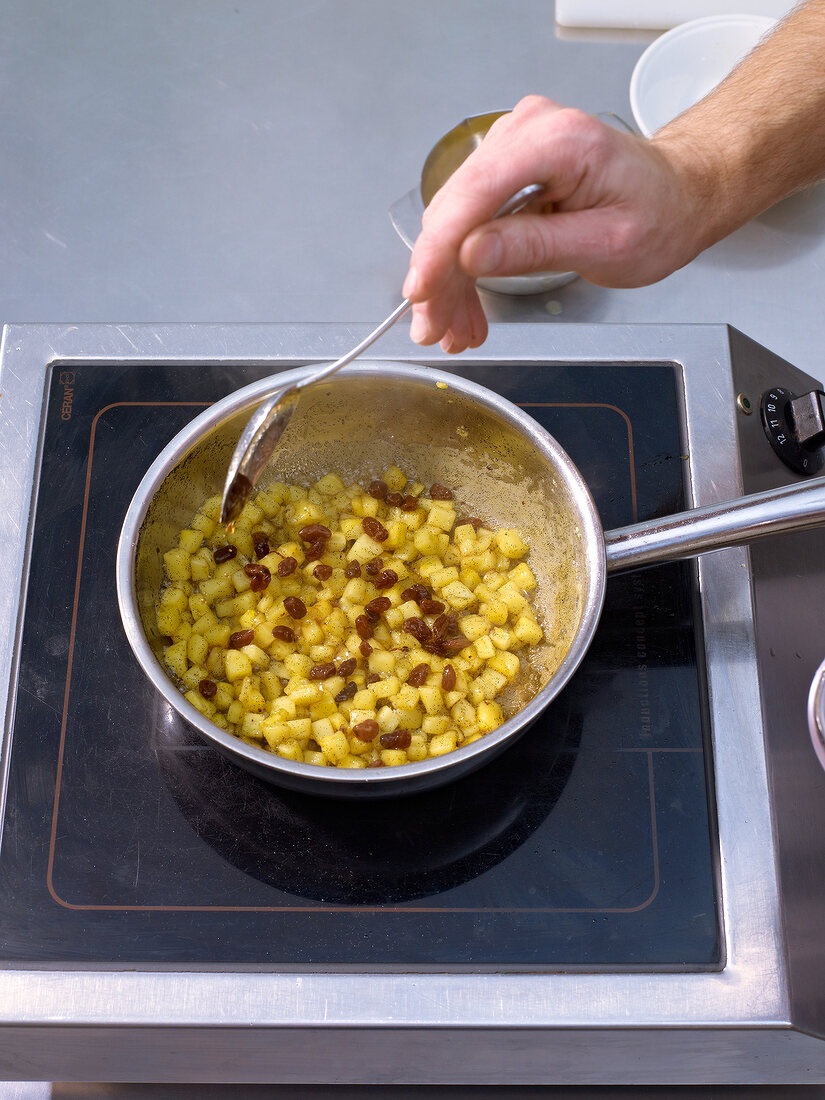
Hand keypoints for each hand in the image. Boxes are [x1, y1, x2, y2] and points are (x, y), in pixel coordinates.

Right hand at [402, 95, 707, 351]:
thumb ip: (536, 247)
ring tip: (453, 329)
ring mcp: (513, 147)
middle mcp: (527, 132)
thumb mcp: (607, 244)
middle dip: (440, 277)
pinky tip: (465, 306)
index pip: (475, 195)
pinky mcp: (507, 169)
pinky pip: (471, 220)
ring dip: (450, 280)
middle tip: (435, 330)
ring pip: (456, 221)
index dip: (439, 250)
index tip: (421, 294)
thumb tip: (471, 253)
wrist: (678, 196)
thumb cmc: (659, 214)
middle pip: (456, 210)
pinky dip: (465, 267)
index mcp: (557, 141)